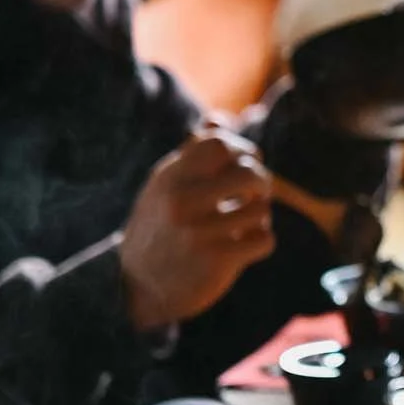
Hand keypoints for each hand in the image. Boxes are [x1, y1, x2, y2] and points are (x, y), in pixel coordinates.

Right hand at [121, 129, 275, 329]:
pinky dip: (261, 242)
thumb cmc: (162, 226)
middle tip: (253, 195)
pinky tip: (244, 246)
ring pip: (262, 208)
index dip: (242, 150)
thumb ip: (194, 152)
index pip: (219, 143)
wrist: (138, 286)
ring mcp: (199, 231)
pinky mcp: (217, 260)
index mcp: (170, 176)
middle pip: (249, 171)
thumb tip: (220, 118)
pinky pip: (265, 239)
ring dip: (260, 215)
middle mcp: (182, 200)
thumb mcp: (167, 185)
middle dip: (260, 182)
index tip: (241, 165)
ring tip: (244, 223)